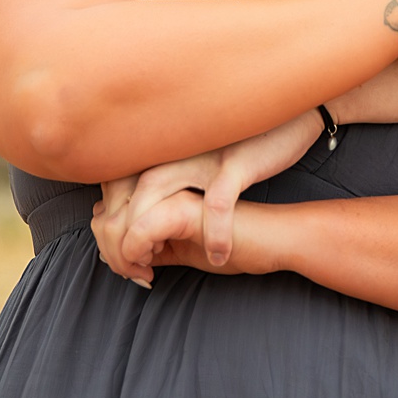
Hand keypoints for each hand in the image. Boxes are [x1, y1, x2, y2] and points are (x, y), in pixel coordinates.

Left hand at [92, 108, 322, 278]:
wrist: (288, 124)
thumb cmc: (239, 156)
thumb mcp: (195, 172)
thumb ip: (164, 194)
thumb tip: (131, 232)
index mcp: (161, 152)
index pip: (113, 187)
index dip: (108, 226)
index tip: (121, 259)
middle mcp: (172, 150)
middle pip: (124, 193)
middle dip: (119, 239)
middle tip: (133, 272)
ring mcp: (201, 156)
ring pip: (153, 195)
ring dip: (147, 236)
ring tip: (154, 270)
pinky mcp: (234, 164)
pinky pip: (217, 203)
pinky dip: (213, 233)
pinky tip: (218, 256)